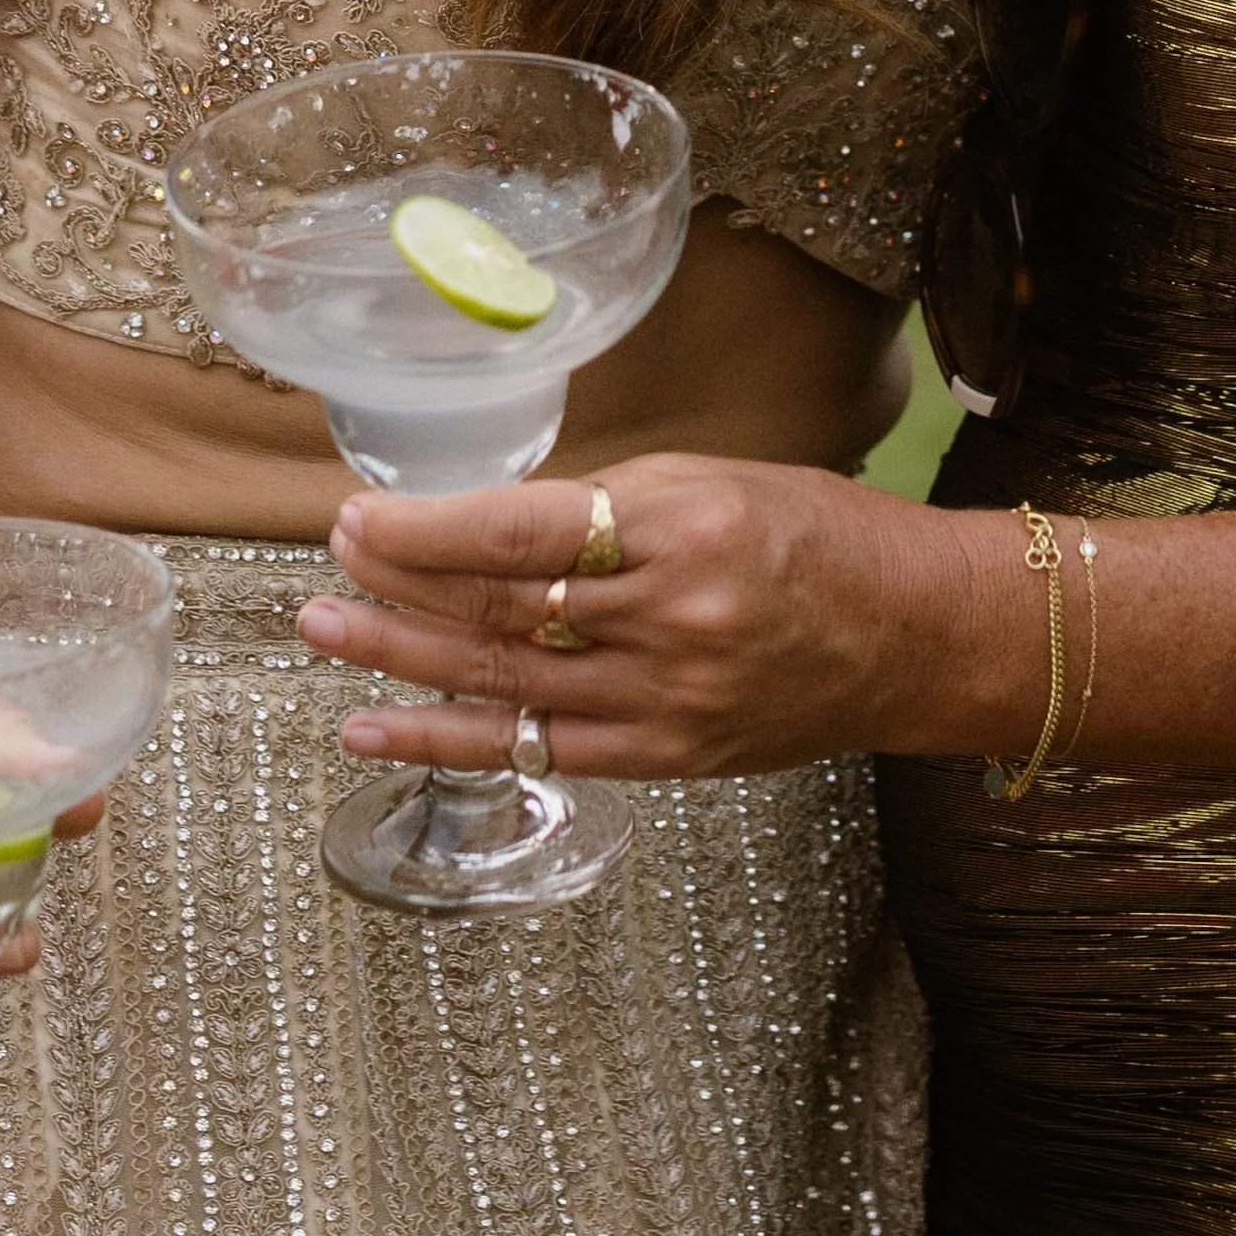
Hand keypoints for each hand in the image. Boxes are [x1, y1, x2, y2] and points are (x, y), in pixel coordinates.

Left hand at [296, 461, 982, 777]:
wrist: (914, 634)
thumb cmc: (814, 537)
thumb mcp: (706, 480)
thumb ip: (595, 506)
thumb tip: (473, 522)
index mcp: (681, 529)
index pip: (520, 535)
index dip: (423, 532)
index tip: (357, 518)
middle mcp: (670, 619)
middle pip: (500, 609)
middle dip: (397, 588)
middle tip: (327, 567)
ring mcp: (667, 699)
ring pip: (503, 681)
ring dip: (399, 660)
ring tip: (322, 632)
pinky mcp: (666, 755)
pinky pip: (535, 750)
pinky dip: (448, 741)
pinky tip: (374, 728)